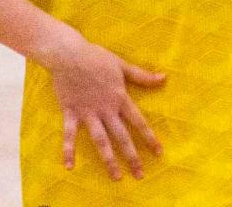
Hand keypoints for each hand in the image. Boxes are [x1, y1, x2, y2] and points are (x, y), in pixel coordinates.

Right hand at [46, 35, 165, 179]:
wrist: (68, 54)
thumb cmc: (96, 57)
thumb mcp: (122, 65)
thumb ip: (142, 75)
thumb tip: (164, 78)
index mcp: (119, 97)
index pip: (138, 121)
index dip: (149, 137)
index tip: (158, 152)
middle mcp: (105, 109)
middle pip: (121, 136)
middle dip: (132, 156)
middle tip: (140, 175)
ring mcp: (88, 112)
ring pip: (100, 140)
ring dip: (108, 159)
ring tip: (116, 177)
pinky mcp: (71, 112)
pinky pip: (69, 135)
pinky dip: (68, 150)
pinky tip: (69, 166)